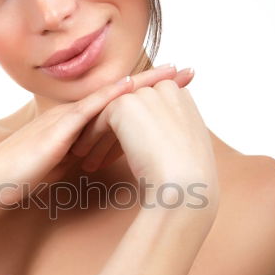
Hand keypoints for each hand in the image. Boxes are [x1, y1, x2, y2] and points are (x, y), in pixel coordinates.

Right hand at [0, 65, 190, 224]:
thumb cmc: (19, 180)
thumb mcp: (61, 166)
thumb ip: (83, 157)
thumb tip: (108, 158)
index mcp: (75, 124)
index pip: (117, 103)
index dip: (148, 94)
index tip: (177, 88)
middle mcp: (71, 114)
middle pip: (121, 92)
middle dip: (155, 82)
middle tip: (189, 72)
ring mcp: (64, 118)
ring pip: (110, 94)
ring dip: (143, 83)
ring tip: (174, 73)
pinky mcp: (55, 129)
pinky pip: (89, 109)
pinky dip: (112, 96)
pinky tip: (133, 88)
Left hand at [74, 72, 218, 215]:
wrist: (185, 185)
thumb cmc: (188, 178)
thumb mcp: (182, 147)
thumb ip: (169, 134)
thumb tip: (157, 142)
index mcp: (181, 98)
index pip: (148, 111)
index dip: (132, 133)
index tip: (122, 154)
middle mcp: (165, 89)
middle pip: (129, 112)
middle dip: (112, 136)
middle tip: (97, 157)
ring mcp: (145, 93)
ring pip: (112, 115)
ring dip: (98, 139)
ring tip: (89, 163)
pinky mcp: (126, 104)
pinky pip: (101, 120)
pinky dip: (92, 139)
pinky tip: (86, 159)